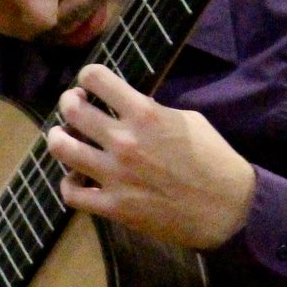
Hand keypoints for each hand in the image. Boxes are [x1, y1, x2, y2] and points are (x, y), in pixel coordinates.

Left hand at [45, 63, 256, 249]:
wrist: (228, 209)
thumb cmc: (214, 160)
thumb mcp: (189, 121)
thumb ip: (153, 111)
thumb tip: (129, 107)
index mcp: (145, 114)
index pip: (96, 78)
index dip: (87, 77)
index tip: (89, 84)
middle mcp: (124, 141)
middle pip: (72, 110)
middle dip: (69, 103)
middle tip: (75, 107)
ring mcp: (115, 175)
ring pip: (61, 149)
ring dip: (58, 139)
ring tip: (64, 138)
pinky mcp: (113, 207)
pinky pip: (71, 193)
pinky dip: (69, 184)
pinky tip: (77, 179)